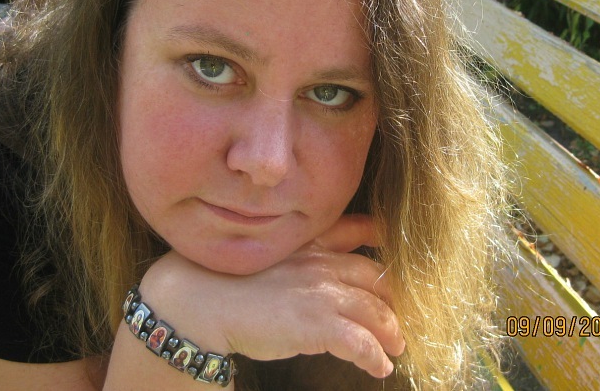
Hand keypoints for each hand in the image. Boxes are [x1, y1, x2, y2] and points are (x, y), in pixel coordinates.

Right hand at [139, 215, 404, 378]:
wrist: (201, 301)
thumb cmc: (229, 281)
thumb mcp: (269, 254)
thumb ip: (298, 253)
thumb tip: (317, 263)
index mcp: (310, 243)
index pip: (357, 230)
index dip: (380, 239)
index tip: (391, 248)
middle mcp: (322, 263)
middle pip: (375, 278)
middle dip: (392, 300)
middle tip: (397, 319)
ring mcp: (321, 293)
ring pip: (374, 312)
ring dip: (389, 333)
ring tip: (395, 349)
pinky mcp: (317, 325)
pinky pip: (359, 342)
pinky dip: (374, 357)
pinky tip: (379, 368)